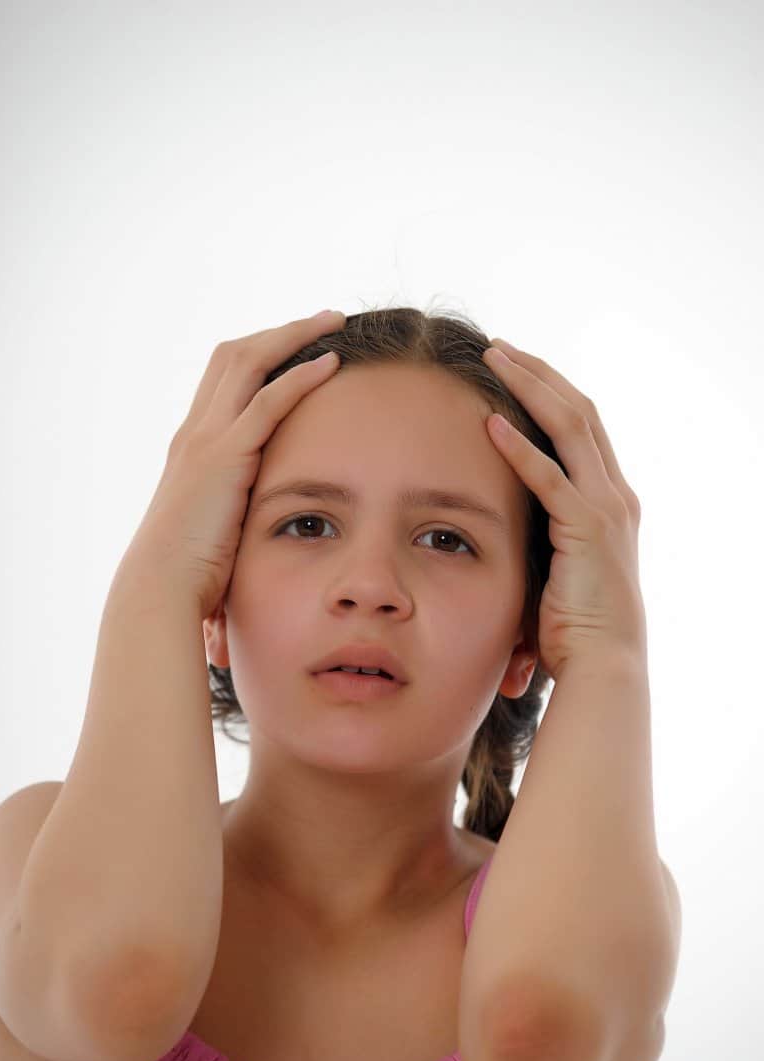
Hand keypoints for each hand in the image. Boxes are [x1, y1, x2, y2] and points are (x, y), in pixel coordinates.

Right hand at [117, 310, 344, 621]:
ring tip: (335, 322)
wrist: (158, 589)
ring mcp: (206, 441)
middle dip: (279, 331)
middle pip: (233, 355)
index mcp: (192, 448)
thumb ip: (234, 517)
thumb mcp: (214, 533)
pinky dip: (300, 377)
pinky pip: (267, 402)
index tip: (298, 345)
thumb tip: (256, 528)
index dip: (261, 353)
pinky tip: (331, 363)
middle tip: (324, 319)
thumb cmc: (187, 576)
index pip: (224, 378)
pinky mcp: (224, 458)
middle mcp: (194, 433)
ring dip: (294, 336)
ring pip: (249, 362)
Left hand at [483, 338, 646, 681]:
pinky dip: (520, 447)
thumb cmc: (572, 630)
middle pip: (579, 411)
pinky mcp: (587, 530)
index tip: (512, 367)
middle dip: (539, 373)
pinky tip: (490, 422)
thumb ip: (536, 538)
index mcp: (610, 502)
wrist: (604, 666)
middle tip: (498, 346)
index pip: (582, 429)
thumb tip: (494, 528)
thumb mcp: (555, 569)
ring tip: (494, 358)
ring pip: (570, 427)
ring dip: (530, 388)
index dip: (549, 392)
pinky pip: (550, 477)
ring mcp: (606, 508)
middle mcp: (616, 495)